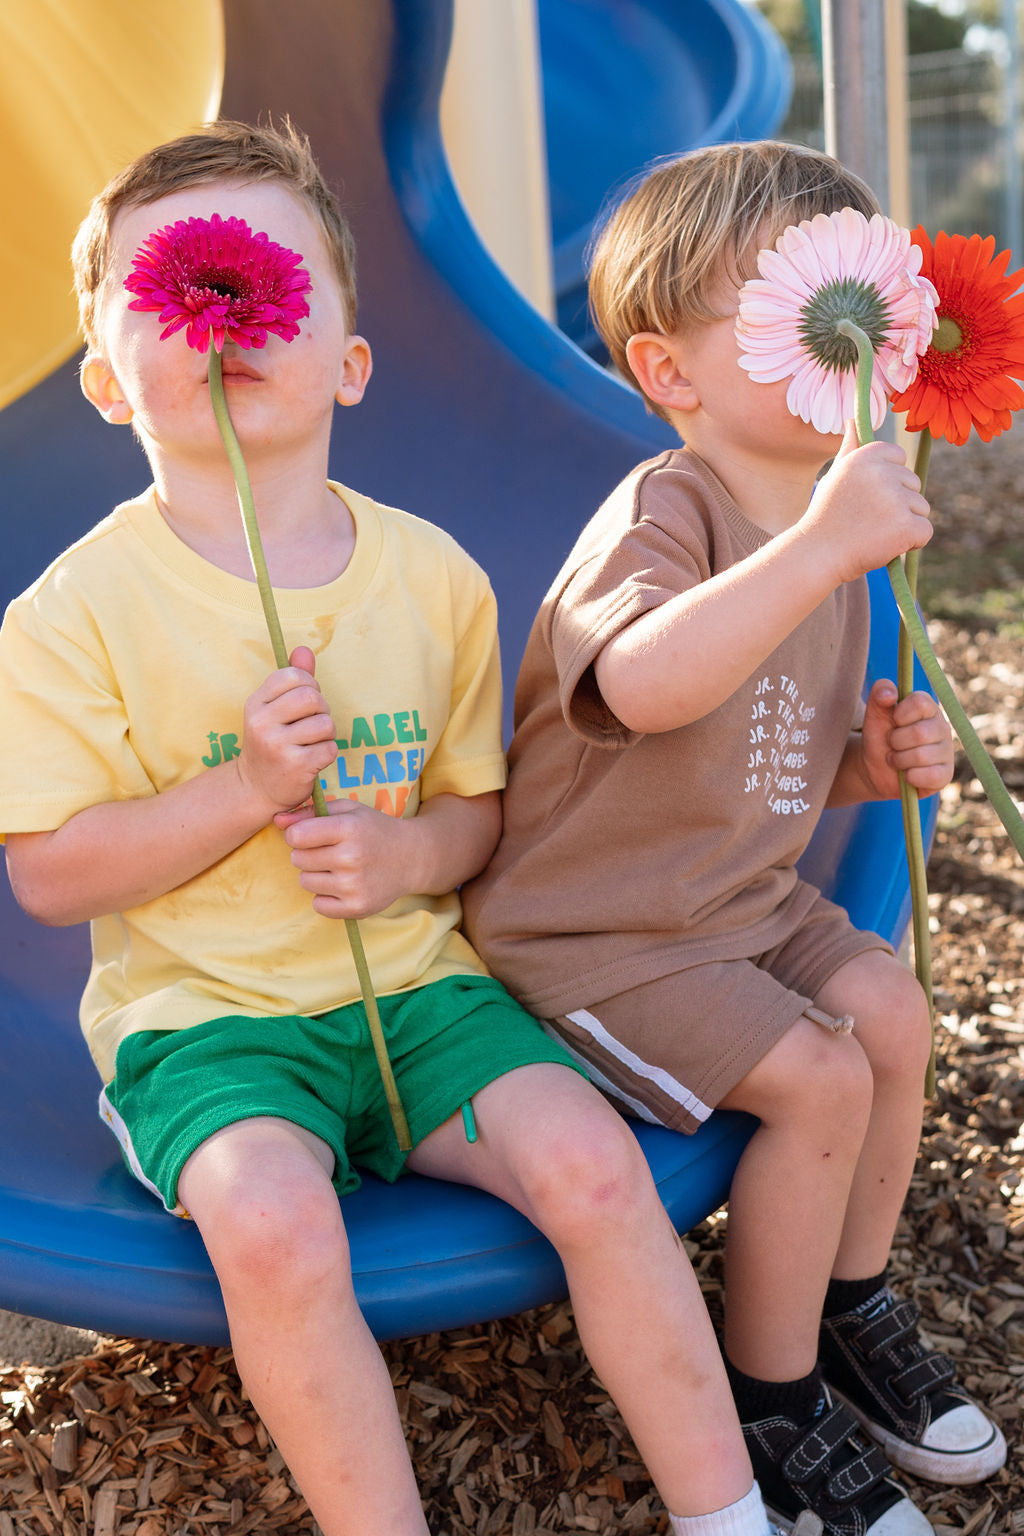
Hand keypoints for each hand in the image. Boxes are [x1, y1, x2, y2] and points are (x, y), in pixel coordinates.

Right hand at [236, 646, 336, 816]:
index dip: (309, 685)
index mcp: (256, 703)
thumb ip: (292, 680)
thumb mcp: (274, 710)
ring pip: (325, 724)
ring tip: (313, 743)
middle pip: (312, 697)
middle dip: (322, 710)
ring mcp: (277, 745)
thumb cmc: (272, 743)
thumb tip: (304, 650)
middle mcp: (262, 722)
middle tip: (313, 724)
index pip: (293, 676)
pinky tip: (314, 759)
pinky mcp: (295, 766)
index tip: (304, 703)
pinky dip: (328, 753)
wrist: (256, 788)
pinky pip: (330, 748)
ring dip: (327, 734)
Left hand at [275, 797, 419, 917]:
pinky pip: (318, 905)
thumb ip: (309, 812)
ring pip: (305, 882)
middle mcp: (351, 858)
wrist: (411, 857)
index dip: (298, 834)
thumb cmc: (373, 829)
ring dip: (315, 874)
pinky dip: (326, 896)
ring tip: (338, 867)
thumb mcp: (347, 810)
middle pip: (297, 859)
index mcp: (349, 829)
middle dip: (307, 853)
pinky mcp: (357, 907)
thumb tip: (276, 820)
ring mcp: (354, 885)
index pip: (296, 836)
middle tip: (329, 851)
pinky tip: (342, 885)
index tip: (311, 834)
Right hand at [804, 421, 932, 585]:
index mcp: (866, 456)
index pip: (900, 459)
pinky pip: (925, 531)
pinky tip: (885, 545)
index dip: (889, 481)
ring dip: (903, 524)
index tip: (868, 497)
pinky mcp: (907, 526)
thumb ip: (850, 448)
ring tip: (873, 533)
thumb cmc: (826, 516)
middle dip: (898, 504)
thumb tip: (853, 421)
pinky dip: (910, 542)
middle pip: (913, 484)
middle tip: (867, 520)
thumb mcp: (834, 476)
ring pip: (921, 508)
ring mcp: (896, 499)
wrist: (817, 554)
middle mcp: (883, 473)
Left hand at [857, 678, 954, 798]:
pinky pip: (930, 776)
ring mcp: (946, 751)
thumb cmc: (879, 736)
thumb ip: (879, 694)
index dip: (901, 714)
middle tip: (892, 744)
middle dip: (896, 741)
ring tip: (897, 759)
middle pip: (920, 733)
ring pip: (921, 756)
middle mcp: (942, 727)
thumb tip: (889, 693)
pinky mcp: (945, 774)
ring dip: (899, 760)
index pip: (920, 703)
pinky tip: (907, 774)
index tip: (894, 720)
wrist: (875, 768)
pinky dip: (910, 776)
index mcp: (928, 708)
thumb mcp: (874, 713)